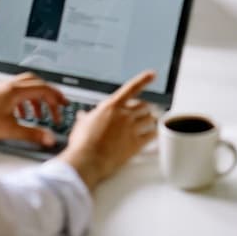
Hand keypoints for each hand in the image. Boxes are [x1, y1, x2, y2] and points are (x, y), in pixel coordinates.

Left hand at [0, 72, 68, 149]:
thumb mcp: (9, 130)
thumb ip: (32, 133)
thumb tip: (49, 138)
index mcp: (14, 91)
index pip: (42, 88)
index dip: (56, 98)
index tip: (63, 107)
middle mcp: (8, 85)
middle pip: (36, 83)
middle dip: (49, 94)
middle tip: (57, 105)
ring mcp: (1, 88)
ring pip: (25, 86)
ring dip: (36, 98)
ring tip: (39, 115)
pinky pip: (15, 91)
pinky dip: (24, 101)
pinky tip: (21, 115)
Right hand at [60, 70, 156, 189]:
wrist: (87, 161)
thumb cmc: (82, 143)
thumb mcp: (81, 124)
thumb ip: (86, 118)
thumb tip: (83, 116)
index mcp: (111, 107)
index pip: (131, 88)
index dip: (143, 79)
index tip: (152, 74)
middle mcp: (124, 115)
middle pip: (143, 106)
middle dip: (144, 109)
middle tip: (144, 112)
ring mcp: (131, 128)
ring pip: (150, 119)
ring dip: (151, 120)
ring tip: (150, 122)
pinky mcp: (135, 143)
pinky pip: (151, 135)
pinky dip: (154, 134)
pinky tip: (154, 135)